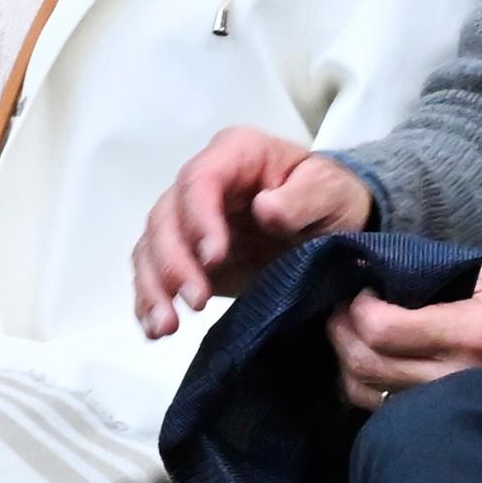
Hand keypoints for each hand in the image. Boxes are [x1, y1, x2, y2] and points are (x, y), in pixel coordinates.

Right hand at [133, 128, 371, 334]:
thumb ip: (301, 200)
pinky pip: (155, 271)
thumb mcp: (330, 193)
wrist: (331, 224)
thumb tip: (264, 209)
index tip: (214, 258)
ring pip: (152, 246)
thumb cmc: (331, 199)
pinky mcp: (186, 253)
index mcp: (236, 154)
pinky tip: (156, 328)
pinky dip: (150, 300)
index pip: (199, 179)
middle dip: (173, 261)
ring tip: (166, 326)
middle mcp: (202, 182)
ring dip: (154, 286)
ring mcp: (189, 219)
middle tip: (198, 301)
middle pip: (166, 216)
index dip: (199, 218)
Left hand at [329, 259, 481, 409]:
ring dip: (347, 362)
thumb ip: (438, 271)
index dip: (356, 309)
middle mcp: (455, 375)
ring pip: (369, 395)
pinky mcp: (451, 420)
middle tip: (339, 309)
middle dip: (340, 332)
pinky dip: (368, 389)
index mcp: (470, 332)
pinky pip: (388, 413)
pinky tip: (371, 365)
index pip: (383, 329)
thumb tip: (379, 266)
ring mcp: (452, 405)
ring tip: (349, 335)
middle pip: (366, 365)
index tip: (358, 291)